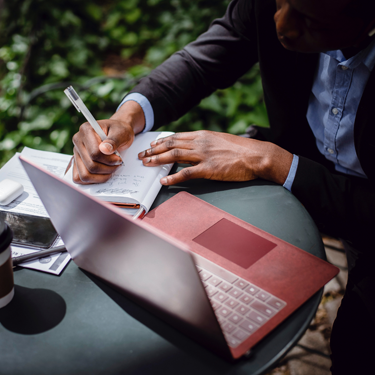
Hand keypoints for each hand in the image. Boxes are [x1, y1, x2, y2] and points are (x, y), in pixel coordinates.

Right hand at [71, 100, 144, 183]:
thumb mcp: (121, 133)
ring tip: (111, 169)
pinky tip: (103, 174)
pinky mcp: (77, 162)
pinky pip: (79, 178)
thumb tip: (105, 150)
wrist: (116, 132)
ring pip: (85, 175)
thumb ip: (114, 141)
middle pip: (90, 166)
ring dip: (101, 176)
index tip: (118, 158)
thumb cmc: (119, 131)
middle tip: (117, 164)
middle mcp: (78, 141)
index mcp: (86, 130)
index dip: (109, 160)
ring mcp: (76, 152)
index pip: (94, 153)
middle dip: (108, 168)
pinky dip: (93, 180)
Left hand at [137, 130, 292, 185]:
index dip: (161, 141)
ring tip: (146, 164)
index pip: (176, 137)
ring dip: (158, 159)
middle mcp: (200, 143)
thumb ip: (205, 143)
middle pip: (171, 144)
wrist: (256, 155)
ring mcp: (204, 155)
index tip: (151, 145)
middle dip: (154, 150)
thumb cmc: (241, 149)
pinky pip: (186, 173)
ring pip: (174, 155)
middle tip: (142, 155)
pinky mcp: (209, 169)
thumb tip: (193, 148)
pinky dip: (173, 176)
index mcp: (203, 135)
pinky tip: (164, 180)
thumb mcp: (220, 141)